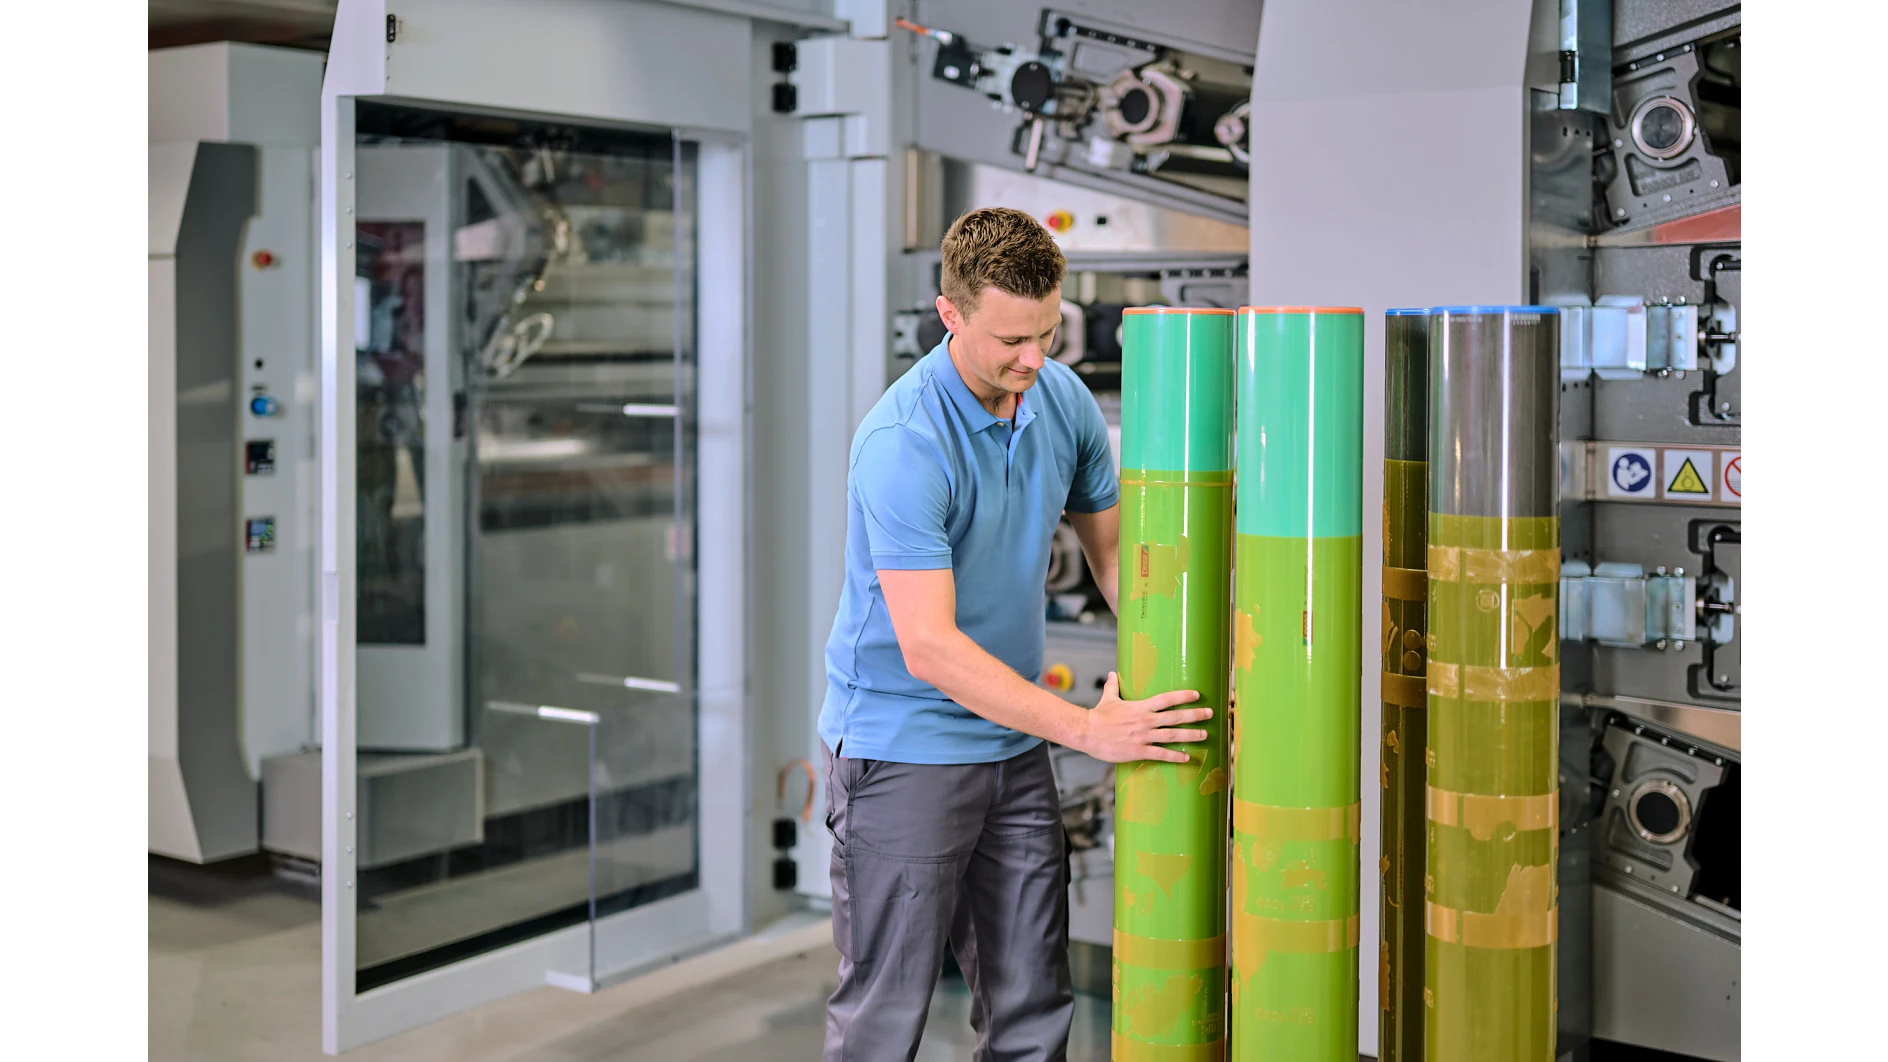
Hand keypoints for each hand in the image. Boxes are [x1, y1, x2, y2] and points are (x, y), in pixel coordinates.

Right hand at [1073, 672, 1211, 763]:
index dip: (1183, 696)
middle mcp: (1146, 720)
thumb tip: (1111, 674)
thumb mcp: (1108, 698)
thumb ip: (1113, 686)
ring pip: (1173, 735)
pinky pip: (1161, 754)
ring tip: (1204, 735)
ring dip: (1191, 735)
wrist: (1087, 732)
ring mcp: (1143, 736)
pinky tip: (1186, 757)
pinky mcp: (1139, 750)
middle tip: (1210, 714)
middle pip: (1176, 717)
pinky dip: (1175, 756)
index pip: (1167, 699)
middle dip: (1195, 715)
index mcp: (1140, 706)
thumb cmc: (1098, 716)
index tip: (1197, 695)